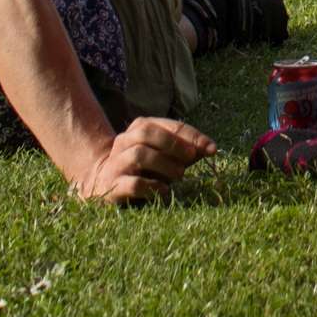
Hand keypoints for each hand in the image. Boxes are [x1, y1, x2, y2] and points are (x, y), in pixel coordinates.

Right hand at [74, 117, 216, 205]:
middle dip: (174, 144)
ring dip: (164, 164)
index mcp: (140, 128)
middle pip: (147, 133)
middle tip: (192, 158)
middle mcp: (125, 141)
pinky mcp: (112, 186)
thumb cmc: (144, 169)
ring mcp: (116, 163)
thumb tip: (211, 148)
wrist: (103, 184)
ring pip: (139, 155)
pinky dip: (152, 187)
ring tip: (179, 175)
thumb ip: (187, 151)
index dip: (193, 136)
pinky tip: (164, 191)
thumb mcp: (166, 156)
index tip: (212, 148)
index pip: (169, 125)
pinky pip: (132, 183)